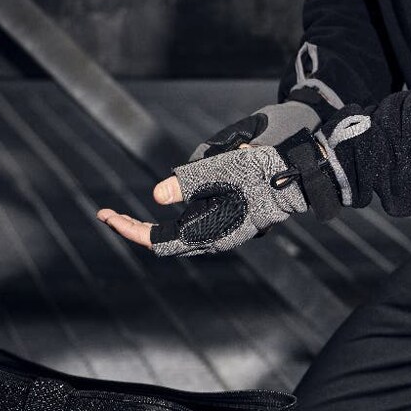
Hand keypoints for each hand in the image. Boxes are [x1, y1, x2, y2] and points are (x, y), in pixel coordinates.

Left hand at [97, 102, 341, 255]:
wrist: (304, 174)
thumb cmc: (267, 170)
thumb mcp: (223, 168)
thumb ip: (189, 182)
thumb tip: (157, 195)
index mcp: (212, 231)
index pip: (158, 241)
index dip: (129, 230)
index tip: (105, 215)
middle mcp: (216, 236)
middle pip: (165, 241)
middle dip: (136, 227)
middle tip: (110, 213)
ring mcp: (224, 229)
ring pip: (180, 231)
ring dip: (160, 219)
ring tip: (149, 204)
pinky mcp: (232, 220)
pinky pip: (196, 222)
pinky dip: (179, 213)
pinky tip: (180, 198)